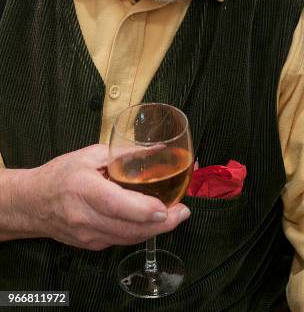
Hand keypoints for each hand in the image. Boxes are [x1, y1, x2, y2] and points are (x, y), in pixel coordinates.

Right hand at [23, 144, 190, 250]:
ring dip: (155, 230)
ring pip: (127, 238)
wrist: (31, 203)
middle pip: (127, 228)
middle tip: (183, 212)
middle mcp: (84, 216)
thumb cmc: (61, 175)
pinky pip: (121, 241)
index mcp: (84, 189)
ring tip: (176, 216)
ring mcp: (87, 234)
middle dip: (161, 224)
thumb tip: (158, 149)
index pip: (117, 205)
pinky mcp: (91, 244)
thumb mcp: (91, 155)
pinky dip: (140, 232)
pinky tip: (154, 222)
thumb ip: (125, 153)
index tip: (167, 207)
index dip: (144, 209)